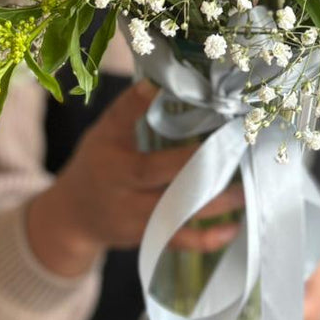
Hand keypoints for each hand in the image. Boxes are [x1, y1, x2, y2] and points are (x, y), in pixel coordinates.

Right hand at [26, 80, 241, 277]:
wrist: (73, 217)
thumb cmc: (97, 163)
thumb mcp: (104, 133)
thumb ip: (129, 110)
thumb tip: (160, 79)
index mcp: (113, 159)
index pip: (129, 130)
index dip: (149, 114)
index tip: (177, 97)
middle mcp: (123, 189)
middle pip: (162, 174)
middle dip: (200, 162)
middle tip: (234, 146)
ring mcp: (136, 217)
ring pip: (177, 210)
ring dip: (214, 201)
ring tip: (245, 189)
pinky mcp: (148, 238)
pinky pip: (180, 240)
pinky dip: (207, 238)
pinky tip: (233, 228)